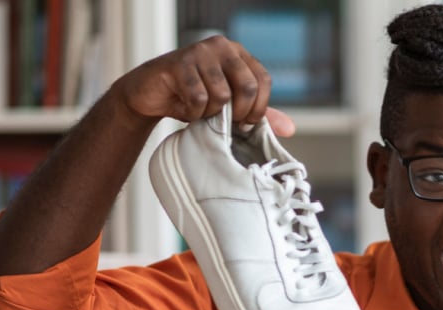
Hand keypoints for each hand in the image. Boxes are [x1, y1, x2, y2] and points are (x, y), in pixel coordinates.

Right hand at [109, 36, 295, 136]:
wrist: (151, 95)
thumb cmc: (193, 98)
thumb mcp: (231, 107)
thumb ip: (259, 114)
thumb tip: (290, 129)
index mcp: (238, 54)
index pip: (263, 81)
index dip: (258, 108)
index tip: (245, 121)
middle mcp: (221, 47)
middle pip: (248, 87)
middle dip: (238, 113)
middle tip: (223, 120)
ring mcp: (199, 52)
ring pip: (222, 95)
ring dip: (210, 113)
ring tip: (199, 109)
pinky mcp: (178, 63)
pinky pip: (199, 98)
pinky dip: (193, 111)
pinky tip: (185, 106)